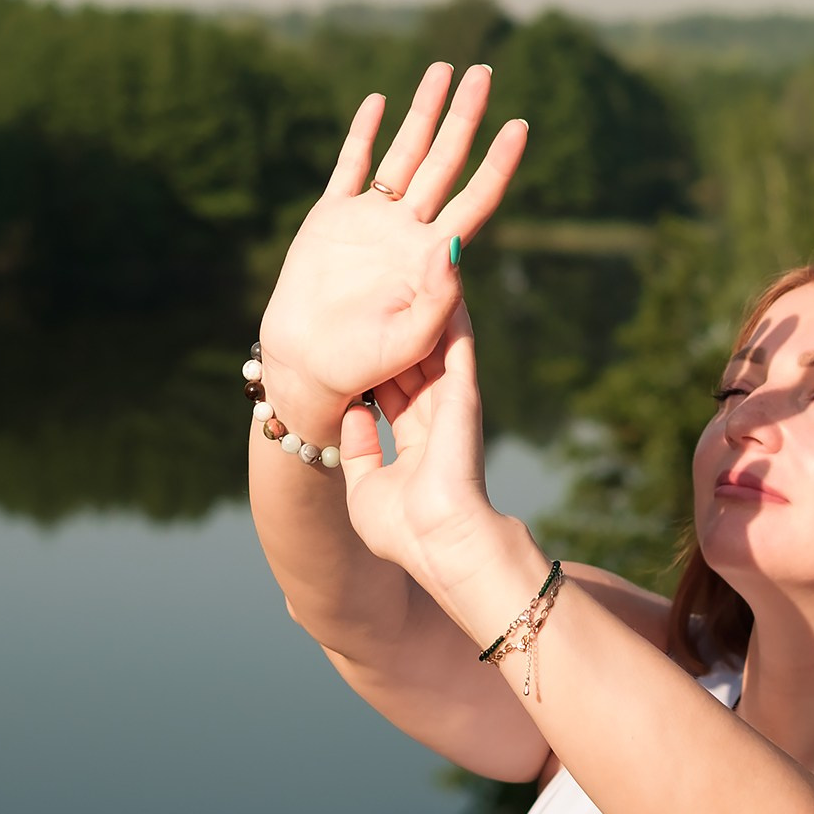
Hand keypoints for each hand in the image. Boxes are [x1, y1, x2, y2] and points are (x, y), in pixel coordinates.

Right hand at [256, 64, 525, 409]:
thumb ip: (437, 299)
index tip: (520, 126)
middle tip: (483, 71)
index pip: (475, 199)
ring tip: (442, 70)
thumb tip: (454, 244)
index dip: (498, 164)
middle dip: (464, 116)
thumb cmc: (362, 366)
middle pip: (444, 160)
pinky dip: (364, 132)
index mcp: (432, 257)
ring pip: (403, 152)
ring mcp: (370, 220)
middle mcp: (407, 230)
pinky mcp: (331, 217)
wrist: (307, 367)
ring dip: (422, 112)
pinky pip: (351, 165)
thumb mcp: (408, 341)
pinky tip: (380, 101)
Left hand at [337, 301, 512, 592]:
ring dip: (427, 312)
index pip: (393, 393)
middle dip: (400, 330)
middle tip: (386, 291)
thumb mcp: (365, 489)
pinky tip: (444, 279)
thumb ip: (359, 451)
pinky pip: (457, 346)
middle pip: (413, 364)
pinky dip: (451, 314)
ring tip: (416, 271)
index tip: (361, 338)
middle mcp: (435, 420)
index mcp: (414, 443)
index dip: (378, 366)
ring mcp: (451, 406)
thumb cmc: (404, 531)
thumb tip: (351, 415)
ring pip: (436, 348)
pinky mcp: (463, 396)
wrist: (442, 543)